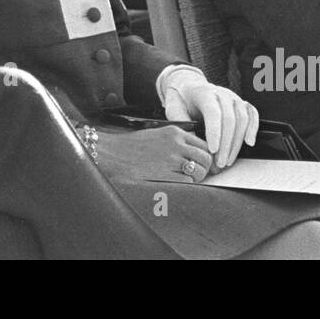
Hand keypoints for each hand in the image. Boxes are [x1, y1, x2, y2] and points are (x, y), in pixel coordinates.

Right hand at [95, 126, 212, 181]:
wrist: (113, 153)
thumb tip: (196, 154)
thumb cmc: (133, 146)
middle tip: (199, 175)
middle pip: (205, 158)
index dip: (206, 156)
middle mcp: (176, 144)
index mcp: (175, 132)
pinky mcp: (165, 174)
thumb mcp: (158, 134)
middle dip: (205, 168)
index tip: (205, 164)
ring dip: (196, 178)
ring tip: (186, 179)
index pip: (203, 144)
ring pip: (199, 171)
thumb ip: (177, 141)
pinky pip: (187, 182)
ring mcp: (171, 160)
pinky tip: (175, 183)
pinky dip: (185, 185)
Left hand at [165, 81, 258, 169]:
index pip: (213, 112)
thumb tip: (191, 141)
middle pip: (229, 119)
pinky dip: (253, 128)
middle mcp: (222, 93)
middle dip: (225, 144)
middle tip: (219, 163)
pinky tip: (249, 143)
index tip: (212, 151)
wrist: (189, 85)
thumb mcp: (173, 108)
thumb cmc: (181, 99)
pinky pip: (252, 113)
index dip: (214, 133)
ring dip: (237, 143)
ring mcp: (233, 97)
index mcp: (204, 93)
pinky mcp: (241, 103)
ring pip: (242, 119)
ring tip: (228, 160)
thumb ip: (180, 122)